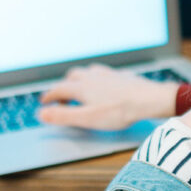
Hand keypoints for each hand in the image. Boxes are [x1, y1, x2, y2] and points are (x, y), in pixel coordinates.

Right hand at [38, 64, 179, 129]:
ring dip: (81, 80)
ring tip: (82, 90)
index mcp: (81, 87)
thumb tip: (41, 113)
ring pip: (88, 72)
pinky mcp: (122, 75)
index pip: (58, 89)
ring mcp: (108, 74)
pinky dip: (98, 79)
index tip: (44, 102)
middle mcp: (92, 76)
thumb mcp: (87, 118)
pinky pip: (105, 73)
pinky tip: (105, 86)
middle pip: (72, 77)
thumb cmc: (119, 111)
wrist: (149, 99)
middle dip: (64, 86)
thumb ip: (63, 116)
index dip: (49, 96)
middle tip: (63, 98)